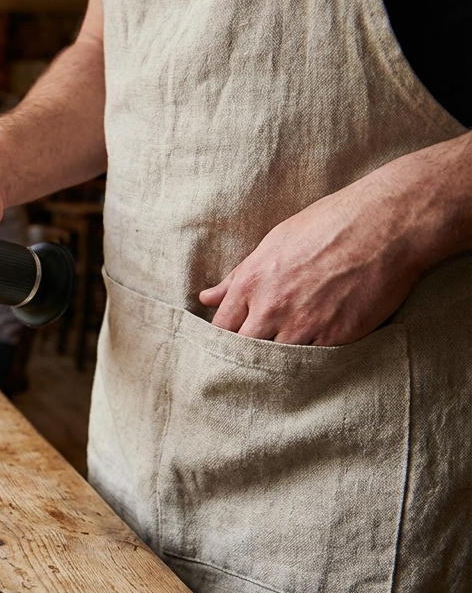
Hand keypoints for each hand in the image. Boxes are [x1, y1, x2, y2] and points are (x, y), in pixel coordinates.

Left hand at [200, 169, 436, 345]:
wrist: (385, 225)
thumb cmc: (327, 226)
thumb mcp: (273, 243)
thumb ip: (237, 277)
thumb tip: (207, 298)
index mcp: (251, 282)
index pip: (220, 327)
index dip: (221, 340)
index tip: (225, 346)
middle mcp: (272, 306)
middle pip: (243, 350)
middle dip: (242, 357)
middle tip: (245, 364)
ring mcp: (305, 323)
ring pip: (276, 361)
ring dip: (273, 365)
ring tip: (274, 367)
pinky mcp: (337, 335)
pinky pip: (312, 362)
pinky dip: (306, 365)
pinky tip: (305, 363)